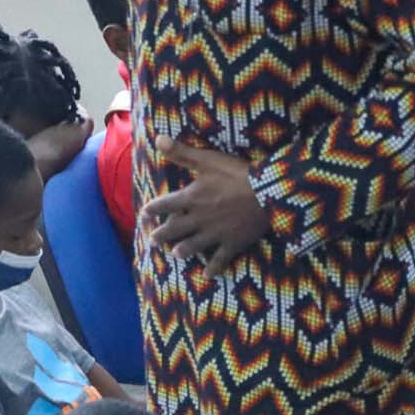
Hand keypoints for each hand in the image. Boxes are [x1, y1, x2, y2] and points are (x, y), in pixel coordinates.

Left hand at [142, 140, 268, 275]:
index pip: (166, 204)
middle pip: (175, 229)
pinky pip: (220, 260)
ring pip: (192, 246)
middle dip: (162, 235)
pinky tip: (207, 276)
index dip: (155, 208)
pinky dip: (213, 268)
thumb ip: (181, 152)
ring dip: (182, 251)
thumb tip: (157, 139)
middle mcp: (199, 218)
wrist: (269, 192)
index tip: (146, 212)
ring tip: (175, 254)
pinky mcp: (232, 243)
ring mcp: (215, 233)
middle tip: (153, 240)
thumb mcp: (208, 159)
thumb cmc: (238, 173)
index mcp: (192, 198)